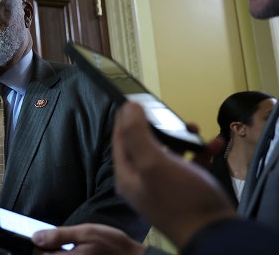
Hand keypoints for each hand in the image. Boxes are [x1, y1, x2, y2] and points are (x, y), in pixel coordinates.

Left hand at [32, 223, 145, 254]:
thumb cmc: (112, 246)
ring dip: (60, 254)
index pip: (39, 254)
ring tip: (74, 249)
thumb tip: (36, 237)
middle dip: (51, 250)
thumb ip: (59, 235)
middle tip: (65, 243)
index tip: (50, 236)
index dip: (42, 243)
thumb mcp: (86, 233)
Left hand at [112, 102, 236, 248]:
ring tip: (195, 129)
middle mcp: (142, 180)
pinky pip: (189, 164)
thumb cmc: (181, 201)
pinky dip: (199, 152)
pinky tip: (213, 145)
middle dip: (160, 127)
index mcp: (128, 175)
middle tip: (172, 115)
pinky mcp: (184, 190)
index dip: (126, 118)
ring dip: (182, 138)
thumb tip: (128, 108)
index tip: (136, 100)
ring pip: (169, 153)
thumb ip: (137, 135)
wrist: (214, 234)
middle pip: (145, 144)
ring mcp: (163, 186)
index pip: (120, 139)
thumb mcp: (154, 163)